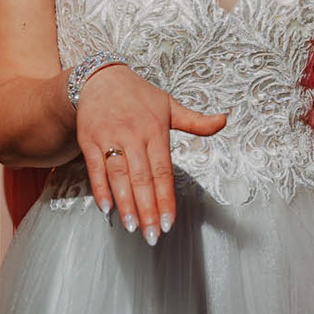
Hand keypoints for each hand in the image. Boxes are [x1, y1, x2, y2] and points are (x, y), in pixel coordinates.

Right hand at [75, 63, 225, 245]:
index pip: (163, 171)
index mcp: (155, 130)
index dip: (166, 198)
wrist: (100, 78)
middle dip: (147, 209)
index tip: (169, 222)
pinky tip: (107, 208)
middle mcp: (133, 135)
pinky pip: (95, 168)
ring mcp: (110, 138)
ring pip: (119, 175)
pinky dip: (101, 189)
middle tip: (152, 235)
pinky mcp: (89, 140)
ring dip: (125, 203)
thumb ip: (196, 121)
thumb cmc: (137, 95)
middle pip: (141, 178)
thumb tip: (224, 120)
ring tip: (133, 226)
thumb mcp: (169, 105)